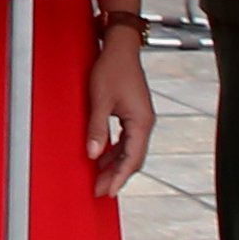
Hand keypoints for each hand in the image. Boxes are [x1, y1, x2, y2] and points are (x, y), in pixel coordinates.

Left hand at [84, 17, 155, 193]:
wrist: (120, 48)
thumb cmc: (110, 69)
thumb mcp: (99, 100)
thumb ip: (97, 128)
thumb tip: (93, 154)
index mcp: (141, 122)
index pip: (132, 158)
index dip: (119, 177)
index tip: (107, 192)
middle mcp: (145, 123)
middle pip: (133, 158)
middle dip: (117, 176)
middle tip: (99, 191)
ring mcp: (140, 118)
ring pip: (130, 150)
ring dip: (115, 165)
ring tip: (99, 179)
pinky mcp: (134, 114)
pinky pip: (126, 139)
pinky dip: (115, 151)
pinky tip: (103, 157)